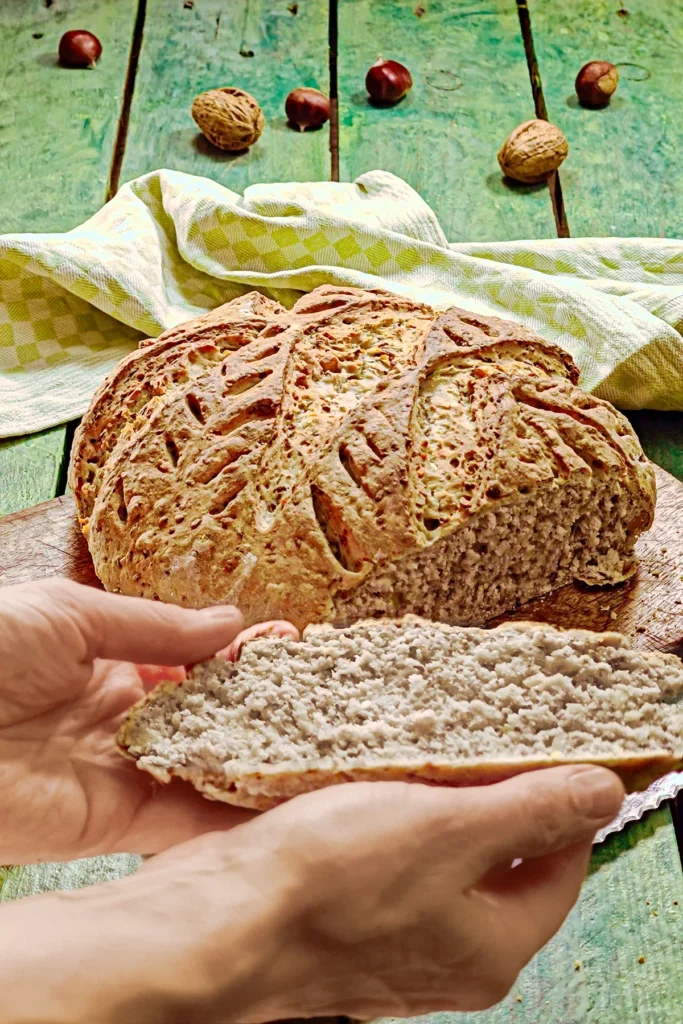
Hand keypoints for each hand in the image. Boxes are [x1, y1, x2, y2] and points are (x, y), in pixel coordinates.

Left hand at [0, 579, 296, 862]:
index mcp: (107, 662)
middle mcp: (119, 718)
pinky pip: (180, 816)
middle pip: (203, 719)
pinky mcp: (111, 821)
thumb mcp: (73, 614)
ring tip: (320, 750)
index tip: (291, 649)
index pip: (191, 664)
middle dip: (258, 709)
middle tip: (322, 701)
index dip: (240, 658)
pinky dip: (229, 810)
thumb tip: (232, 623)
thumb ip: (157, 626)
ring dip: (254, 761)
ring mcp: (118, 771)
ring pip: (201, 769)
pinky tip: (280, 795)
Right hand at [0, 767, 623, 1022]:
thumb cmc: (325, 886)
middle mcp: (447, 953)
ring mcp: (392, 939)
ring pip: (441, 853)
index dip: (562, 798)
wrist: (213, 922)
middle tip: (481, 733)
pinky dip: (394, 813)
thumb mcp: (448, 829)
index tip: (551, 744)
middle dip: (494, 791)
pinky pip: (391, 857)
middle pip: (499, 859)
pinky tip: (374, 776)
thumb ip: (532, 809)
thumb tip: (604, 793)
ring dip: (439, 797)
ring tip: (425, 744)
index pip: (561, 864)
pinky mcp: (346, 917)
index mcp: (491, 946)